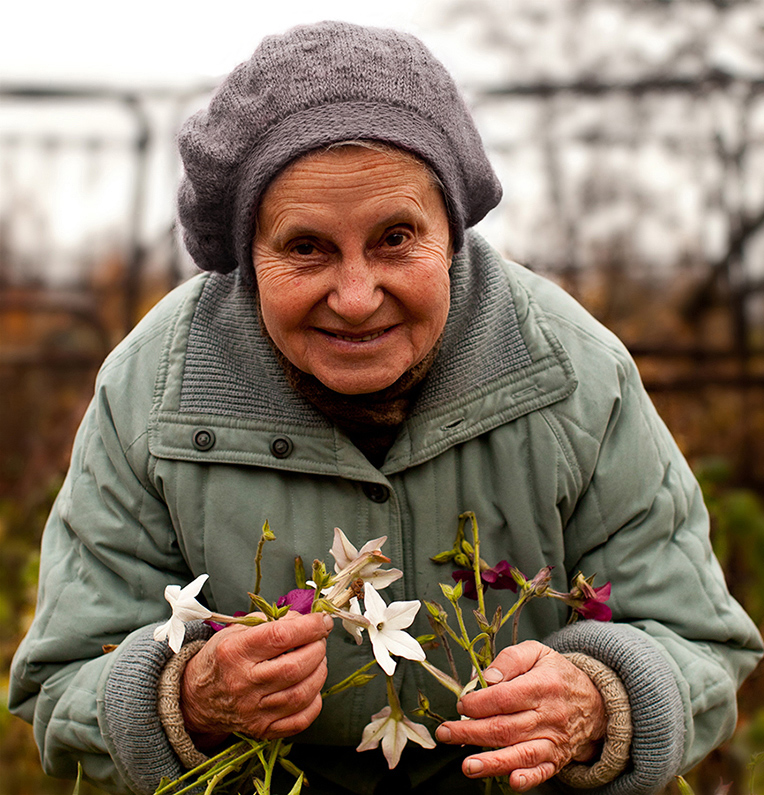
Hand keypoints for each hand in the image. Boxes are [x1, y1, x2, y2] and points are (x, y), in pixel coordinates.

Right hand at [181, 611, 332, 743]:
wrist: (197, 697)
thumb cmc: (222, 658)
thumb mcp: (237, 630)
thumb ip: (272, 620)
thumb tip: (306, 620)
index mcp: (234, 652)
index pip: (281, 636)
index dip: (309, 626)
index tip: (322, 621)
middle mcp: (243, 683)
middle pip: (294, 667)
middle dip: (317, 649)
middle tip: (319, 640)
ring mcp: (253, 711)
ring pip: (301, 694)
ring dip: (319, 672)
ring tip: (317, 660)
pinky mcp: (261, 730)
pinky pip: (300, 720)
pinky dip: (314, 701)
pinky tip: (311, 685)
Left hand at [435, 641, 606, 791]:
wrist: (595, 701)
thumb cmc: (558, 675)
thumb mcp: (538, 653)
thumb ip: (511, 659)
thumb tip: (489, 677)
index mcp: (542, 685)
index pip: (505, 698)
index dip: (479, 703)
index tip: (461, 704)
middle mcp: (548, 715)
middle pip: (505, 727)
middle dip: (470, 732)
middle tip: (446, 733)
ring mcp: (553, 740)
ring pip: (520, 753)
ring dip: (492, 762)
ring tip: (468, 766)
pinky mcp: (556, 759)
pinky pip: (542, 772)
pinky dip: (527, 779)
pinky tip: (512, 781)